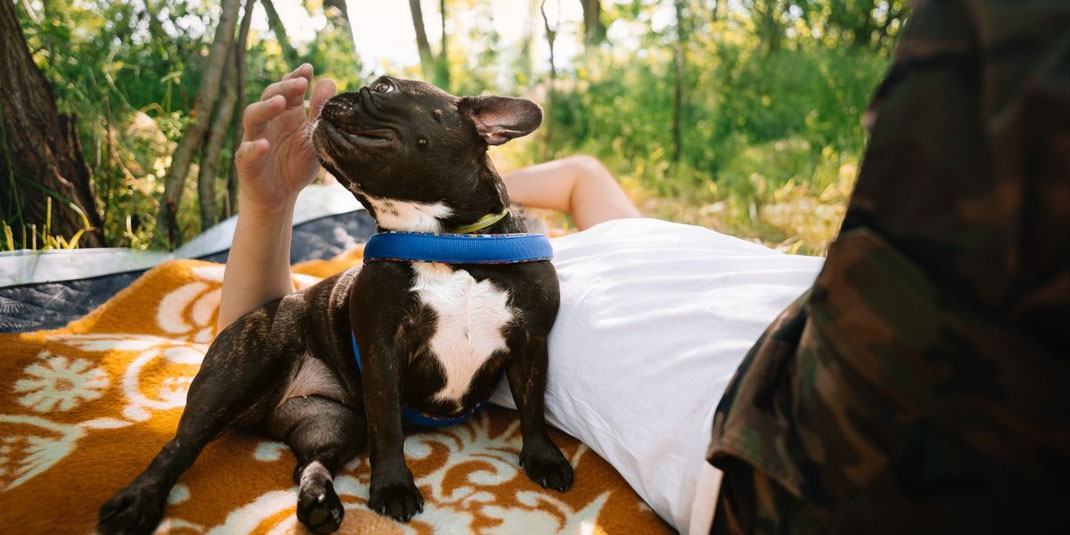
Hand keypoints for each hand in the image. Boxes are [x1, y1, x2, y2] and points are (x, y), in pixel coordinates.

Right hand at [234, 64, 336, 214]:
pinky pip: (245, 152)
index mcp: (286, 114)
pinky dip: (253, 148)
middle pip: (270, 97)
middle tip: (300, 83)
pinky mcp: (246, 162)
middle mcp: (268, 122)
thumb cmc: (296, 163)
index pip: (288, 89)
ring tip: (280, 103)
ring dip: (265, 108)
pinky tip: (264, 145)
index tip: (308, 69)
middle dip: (284, 88)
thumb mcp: (314, 137)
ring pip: (252, 117)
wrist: (280, 196)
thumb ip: (319, 111)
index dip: (295, 78)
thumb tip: (328, 81)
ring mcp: (254, 139)